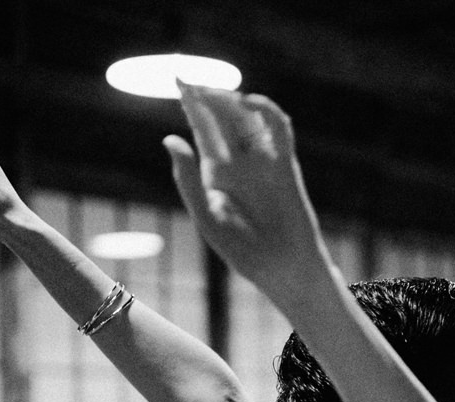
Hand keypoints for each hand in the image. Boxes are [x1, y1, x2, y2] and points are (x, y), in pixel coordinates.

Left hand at [165, 84, 330, 301]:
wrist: (281, 268)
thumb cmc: (243, 251)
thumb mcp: (206, 216)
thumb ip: (187, 179)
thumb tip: (169, 139)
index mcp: (216, 174)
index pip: (202, 130)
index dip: (191, 106)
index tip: (178, 81)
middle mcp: (239, 163)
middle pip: (222, 119)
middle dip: (205, 97)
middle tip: (187, 79)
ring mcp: (263, 161)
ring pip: (246, 118)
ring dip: (229, 101)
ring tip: (208, 91)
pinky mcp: (285, 163)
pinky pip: (278, 129)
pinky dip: (267, 111)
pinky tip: (247, 103)